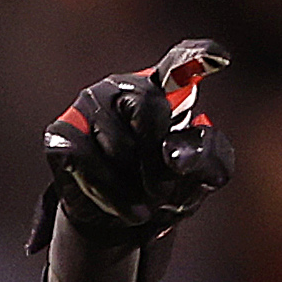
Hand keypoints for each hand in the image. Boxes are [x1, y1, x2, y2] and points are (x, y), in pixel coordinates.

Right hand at [43, 42, 234, 240]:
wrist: (121, 225)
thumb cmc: (164, 189)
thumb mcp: (199, 180)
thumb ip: (206, 158)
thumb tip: (176, 154)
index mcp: (164, 90)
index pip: (179, 64)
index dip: (197, 58)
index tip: (221, 57)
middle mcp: (123, 88)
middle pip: (150, 107)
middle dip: (161, 161)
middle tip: (163, 192)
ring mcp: (87, 106)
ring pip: (118, 146)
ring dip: (135, 188)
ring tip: (140, 200)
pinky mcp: (60, 134)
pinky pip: (85, 162)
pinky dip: (109, 195)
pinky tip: (122, 207)